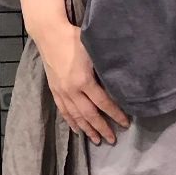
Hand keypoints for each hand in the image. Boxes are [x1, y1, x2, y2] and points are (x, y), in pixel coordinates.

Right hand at [33, 18, 130, 145]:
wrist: (49, 34)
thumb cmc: (74, 38)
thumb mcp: (93, 51)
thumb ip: (104, 67)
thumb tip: (121, 79)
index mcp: (84, 81)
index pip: (103, 103)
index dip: (115, 114)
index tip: (125, 123)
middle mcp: (72, 90)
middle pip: (90, 115)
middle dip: (102, 128)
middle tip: (112, 140)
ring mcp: (61, 92)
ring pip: (76, 116)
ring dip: (87, 129)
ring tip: (96, 140)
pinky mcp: (54, 90)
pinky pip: (63, 111)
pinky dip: (71, 122)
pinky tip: (77, 130)